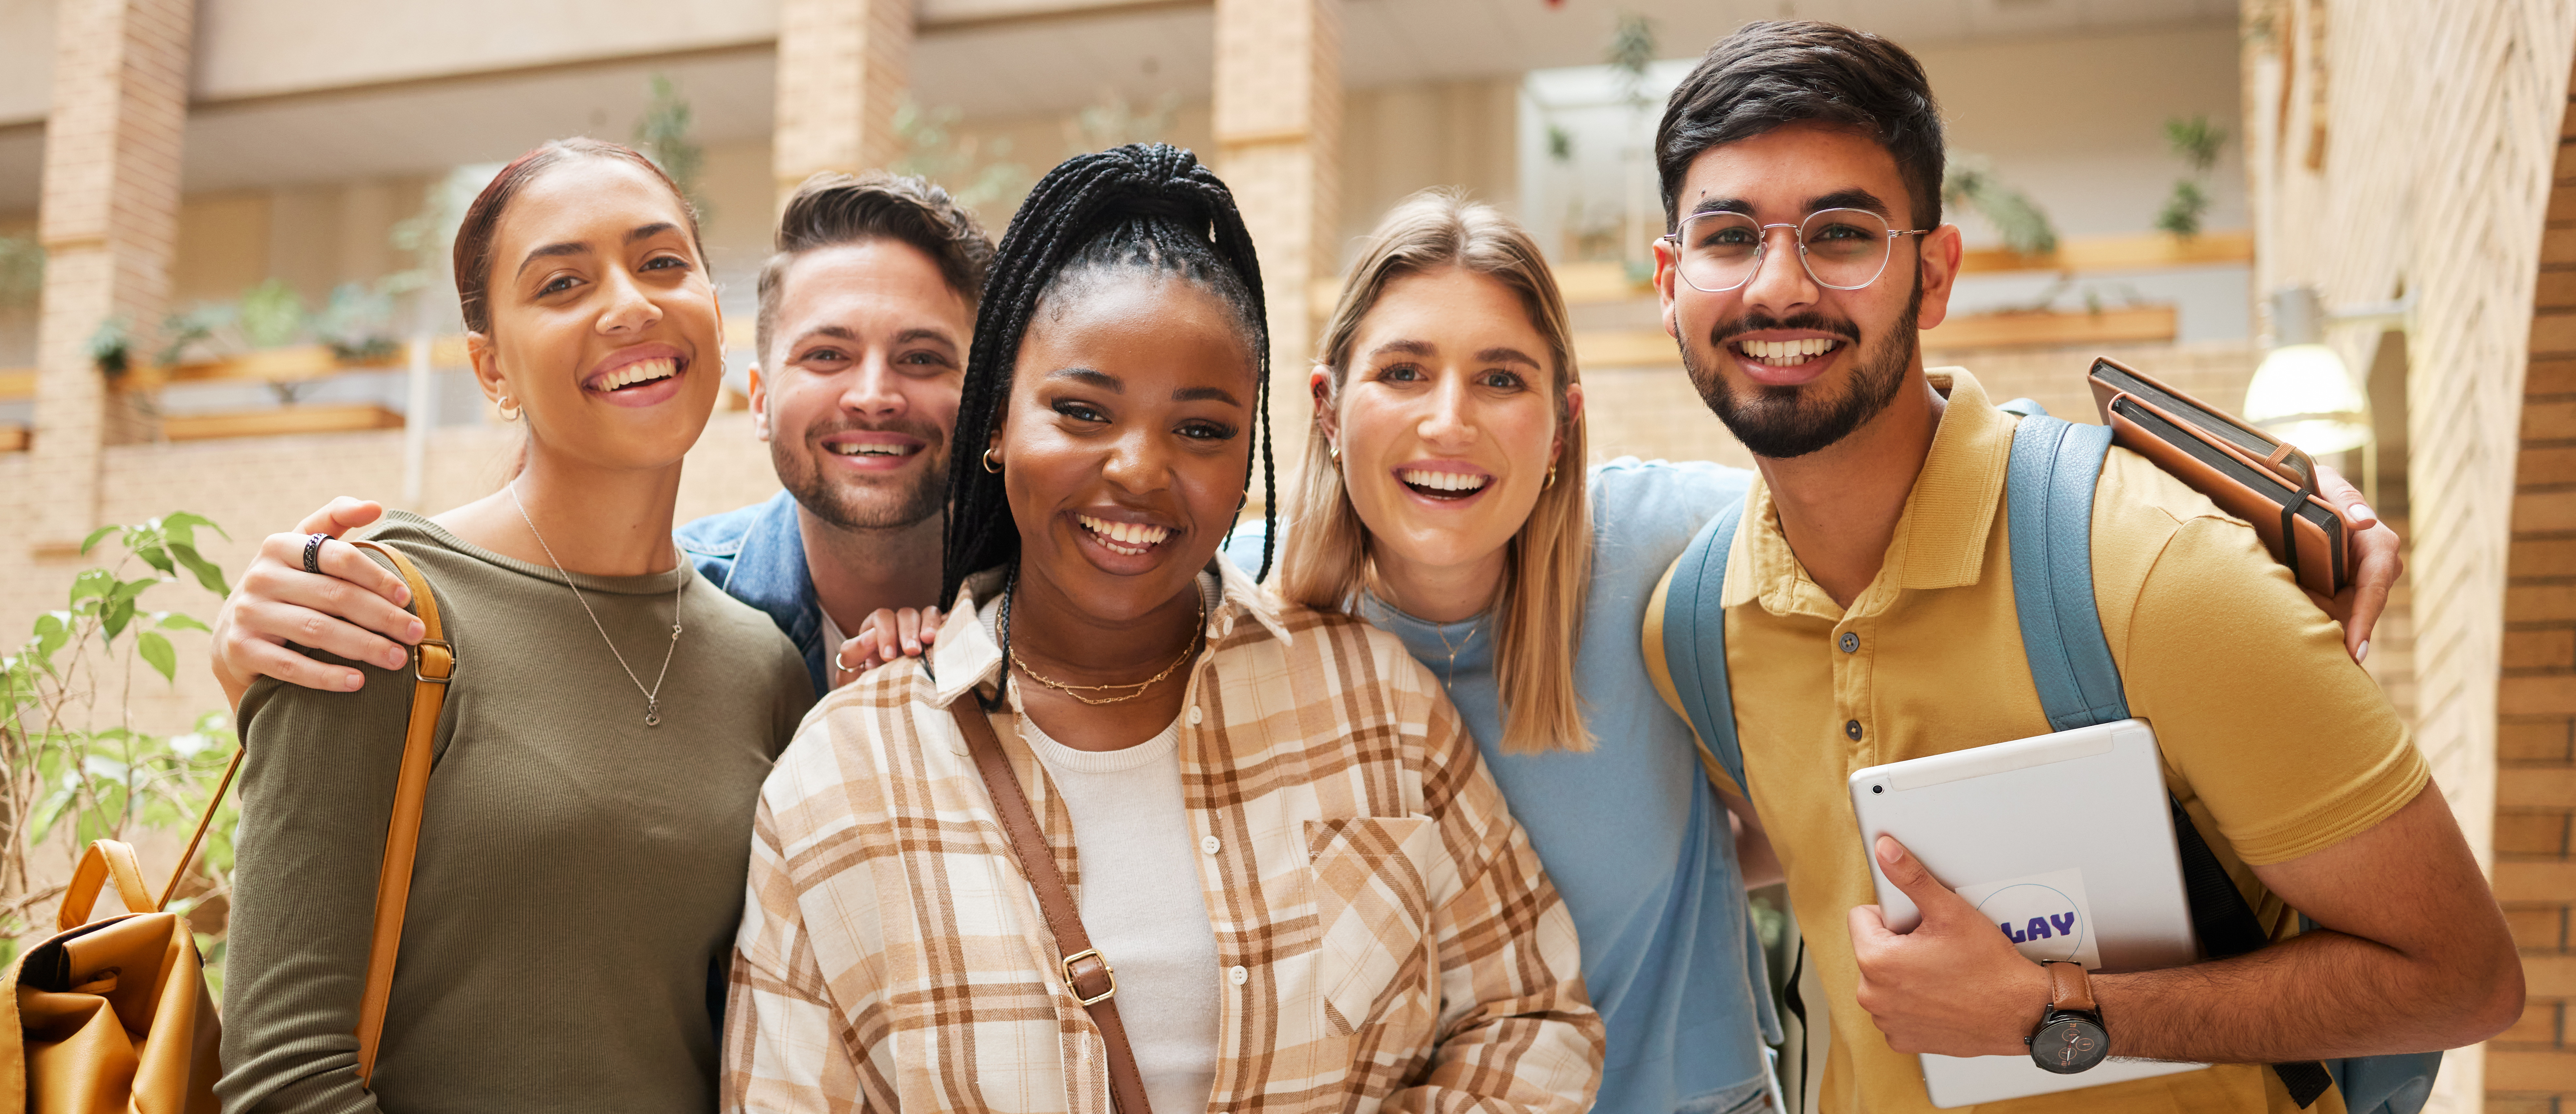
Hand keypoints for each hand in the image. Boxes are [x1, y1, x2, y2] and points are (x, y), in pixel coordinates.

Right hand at [209, 497, 423, 705]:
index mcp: (279, 546)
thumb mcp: (303, 546)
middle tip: (415, 633)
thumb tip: (375, 506)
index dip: (376, 575)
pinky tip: (358, 682)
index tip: (407, 596)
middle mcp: (259, 577)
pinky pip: (290, 666)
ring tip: (397, 659)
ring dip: (364, 646)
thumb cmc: (288, 584)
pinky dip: (326, 676)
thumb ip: (335, 520)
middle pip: (334, 596)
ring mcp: (248, 613)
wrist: (234, 632)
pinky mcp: (241, 649)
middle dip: (382, 616)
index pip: (337, 556)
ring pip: (317, 630)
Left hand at [828, 606, 943, 688]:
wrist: (889, 700)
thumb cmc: (868, 682)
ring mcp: (920, 629)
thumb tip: (869, 637)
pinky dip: (944, 626)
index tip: (888, 657)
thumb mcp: (852, 670)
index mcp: (877, 628)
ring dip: (927, 625)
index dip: (885, 633)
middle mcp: (899, 624)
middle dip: (907, 631)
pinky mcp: (937, 636)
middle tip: (911, 651)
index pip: (882, 618)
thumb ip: (853, 653)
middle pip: (905, 614)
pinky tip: (945, 637)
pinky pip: (944, 622)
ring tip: (929, 640)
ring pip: (926, 614)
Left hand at [1848, 835, 2048, 1056]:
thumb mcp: (1949, 912)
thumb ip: (1911, 878)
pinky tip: (1941, 996)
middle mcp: (1872, 996)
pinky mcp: (1902, 1039)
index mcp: (1874, 961)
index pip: (1861, 918)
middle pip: (1872, 950)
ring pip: (1883, 980)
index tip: (1919, 926)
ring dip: (1904, 974)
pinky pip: (1895, 1009)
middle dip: (1898, 945)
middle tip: (1935, 949)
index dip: (1892, 915)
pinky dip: (1913, 1001)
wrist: (2020, 1014)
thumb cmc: (1989, 968)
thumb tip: (1885, 850)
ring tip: (1941, 973)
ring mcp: (1886, 1021)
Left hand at [2308, 463, 2398, 662]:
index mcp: (2378, 547)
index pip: (2374, 590)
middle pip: (2356, 612)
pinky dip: (2310, 617)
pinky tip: (2292, 629)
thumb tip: (2365, 521)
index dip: (2364, 621)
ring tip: (2296, 637)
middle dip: (2335, 631)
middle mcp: (2375, 570)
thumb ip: (2346, 500)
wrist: (2299, 492)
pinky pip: (2327, 611)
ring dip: (2318, 624)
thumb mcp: (2328, 484)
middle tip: (2309, 651)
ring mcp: (2357, 583)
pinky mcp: (2339, 591)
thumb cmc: (2316, 485)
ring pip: (2340, 616)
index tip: (2355, 652)